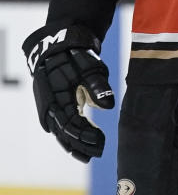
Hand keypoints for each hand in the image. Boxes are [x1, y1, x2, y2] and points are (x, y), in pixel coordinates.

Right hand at [22, 24, 114, 162]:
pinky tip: (78, 144)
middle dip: (81, 145)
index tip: (101, 141)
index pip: (70, 124)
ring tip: (90, 154)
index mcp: (57, 97)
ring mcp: (48, 106)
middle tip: (99, 151)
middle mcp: (49, 105)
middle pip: (64, 132)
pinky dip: (68, 136)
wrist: (58, 43)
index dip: (85, 135)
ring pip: (59, 132)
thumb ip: (98, 85)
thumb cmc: (76, 54)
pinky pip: (59, 125)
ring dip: (74, 144)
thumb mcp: (89, 66)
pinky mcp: (52, 104)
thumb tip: (109, 105)